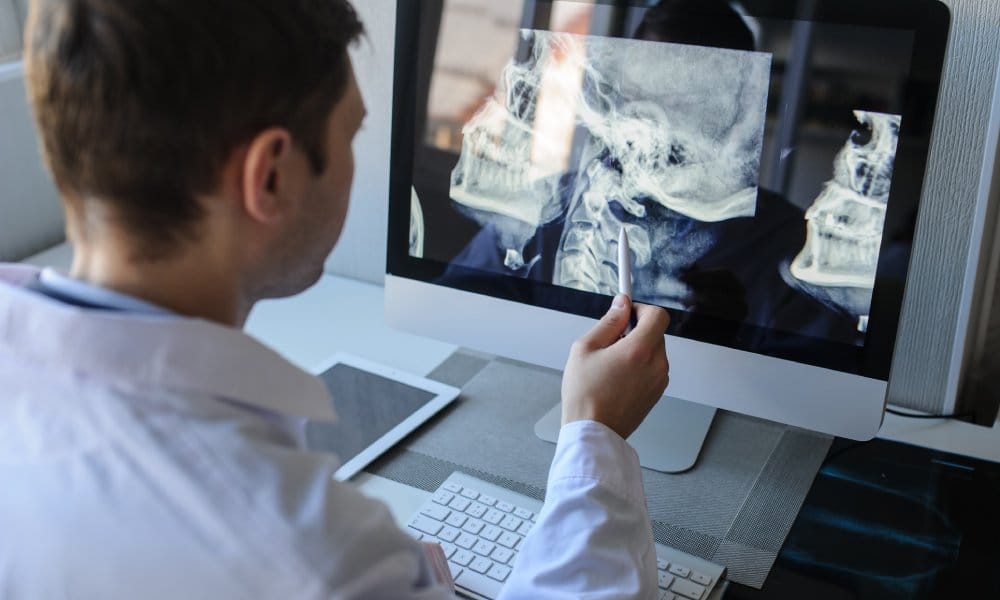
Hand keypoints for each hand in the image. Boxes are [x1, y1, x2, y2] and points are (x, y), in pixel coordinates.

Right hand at [561, 294, 670, 438]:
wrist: (593, 430)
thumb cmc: (585, 395)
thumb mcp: (585, 348)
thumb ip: (608, 322)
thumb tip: (621, 305)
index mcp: (639, 350)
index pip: (658, 315)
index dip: (641, 308)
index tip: (627, 311)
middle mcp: (655, 364)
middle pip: (655, 332)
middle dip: (635, 330)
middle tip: (611, 340)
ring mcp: (659, 380)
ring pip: (654, 350)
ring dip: (637, 348)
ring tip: (611, 363)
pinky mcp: (657, 392)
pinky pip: (652, 368)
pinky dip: (639, 365)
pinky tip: (617, 377)